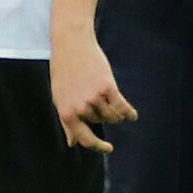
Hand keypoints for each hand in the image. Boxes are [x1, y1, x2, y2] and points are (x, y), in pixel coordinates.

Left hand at [50, 29, 137, 152]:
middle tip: (96, 94)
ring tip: (111, 99)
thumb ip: (67, 122)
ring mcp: (94, 99)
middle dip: (101, 113)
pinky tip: (133, 116)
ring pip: (111, 115)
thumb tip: (71, 143)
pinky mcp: (107, 88)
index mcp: (66, 114)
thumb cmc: (64, 71)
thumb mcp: (59, 98)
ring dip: (115, 112)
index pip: (85, 139)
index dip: (98, 147)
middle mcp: (80, 109)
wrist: (71, 45)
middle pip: (100, 121)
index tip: (108, 148)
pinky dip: (129, 113)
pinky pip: (121, 106)